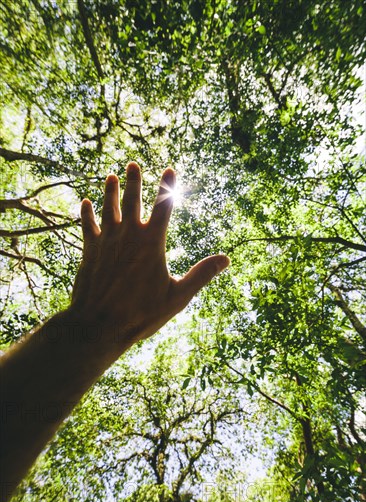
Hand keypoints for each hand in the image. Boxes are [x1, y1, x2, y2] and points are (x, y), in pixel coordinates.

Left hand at [70, 162, 229, 358]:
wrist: (99, 325)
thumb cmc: (141, 313)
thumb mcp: (177, 297)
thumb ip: (201, 275)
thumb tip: (226, 259)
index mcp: (152, 243)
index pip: (164, 207)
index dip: (167, 186)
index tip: (169, 168)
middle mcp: (128, 236)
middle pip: (132, 201)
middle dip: (134, 181)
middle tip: (133, 164)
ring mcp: (107, 242)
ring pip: (108, 209)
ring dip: (110, 192)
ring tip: (111, 176)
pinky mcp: (90, 251)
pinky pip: (87, 226)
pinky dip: (86, 214)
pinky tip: (85, 203)